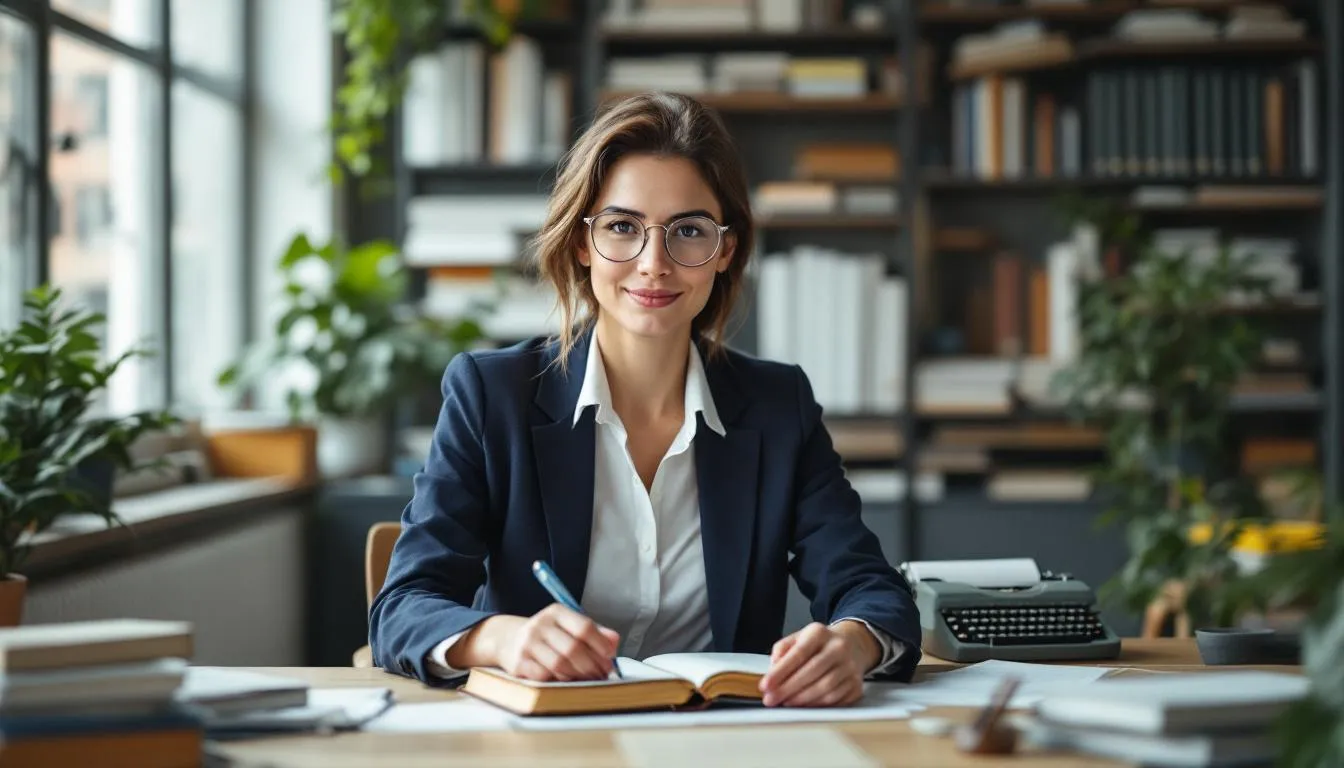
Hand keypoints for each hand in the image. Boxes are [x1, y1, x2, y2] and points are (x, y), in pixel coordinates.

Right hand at [456, 605, 620, 681]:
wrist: (507, 640)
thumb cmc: (546, 635)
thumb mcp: (568, 626)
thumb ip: (593, 632)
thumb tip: (614, 641)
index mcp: (556, 612)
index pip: (584, 627)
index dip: (601, 644)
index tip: (610, 656)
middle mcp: (540, 624)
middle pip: (573, 648)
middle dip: (593, 664)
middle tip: (602, 673)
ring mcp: (527, 644)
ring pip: (560, 664)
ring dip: (579, 675)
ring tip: (588, 678)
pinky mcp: (519, 662)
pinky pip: (545, 675)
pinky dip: (560, 680)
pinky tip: (567, 679)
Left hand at [758, 622, 876, 706]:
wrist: (854, 645)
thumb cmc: (820, 644)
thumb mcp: (799, 637)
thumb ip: (782, 650)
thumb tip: (773, 669)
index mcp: (820, 633)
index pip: (798, 653)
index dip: (780, 671)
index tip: (766, 685)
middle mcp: (838, 648)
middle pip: (811, 671)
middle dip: (788, 688)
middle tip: (771, 699)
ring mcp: (850, 667)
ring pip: (824, 688)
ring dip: (801, 699)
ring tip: (785, 703)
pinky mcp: (856, 685)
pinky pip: (835, 699)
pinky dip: (816, 705)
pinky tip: (803, 706)